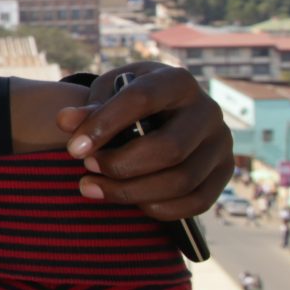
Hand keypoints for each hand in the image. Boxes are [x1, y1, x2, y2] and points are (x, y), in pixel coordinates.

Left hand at [53, 62, 233, 220]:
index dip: (104, 126)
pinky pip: (195, 203)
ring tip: (93, 187)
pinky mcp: (224, 174)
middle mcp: (208, 111)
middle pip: (169, 149)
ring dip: (131, 192)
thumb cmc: (129, 102)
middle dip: (121, 165)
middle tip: (86, 168)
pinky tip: (128, 201)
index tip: (73, 149)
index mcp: (177, 81)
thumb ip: (88, 109)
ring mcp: (221, 144)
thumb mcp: (108, 95)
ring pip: (181, 181)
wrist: (164, 112)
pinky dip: (157, 208)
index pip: (142, 100)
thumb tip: (65, 122)